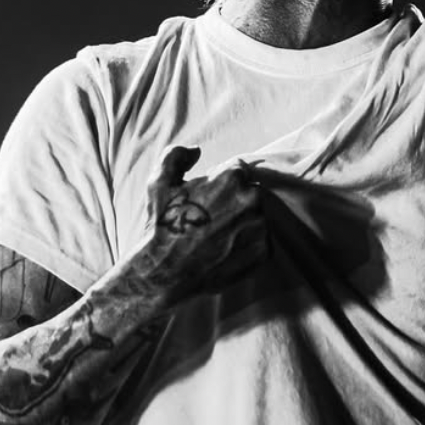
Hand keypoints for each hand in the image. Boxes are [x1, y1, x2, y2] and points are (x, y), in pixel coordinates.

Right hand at [139, 146, 268, 307]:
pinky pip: (262, 242)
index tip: (210, 202)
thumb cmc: (162, 226)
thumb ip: (176, 155)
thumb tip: (197, 150)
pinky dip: (248, 246)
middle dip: (236, 204)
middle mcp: (252, 197)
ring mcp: (261, 225)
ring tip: (219, 238)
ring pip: (258, 218)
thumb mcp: (160, 182)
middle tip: (213, 222)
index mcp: (232, 175)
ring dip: (244, 224)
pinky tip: (226, 252)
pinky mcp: (265, 251)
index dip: (223, 187)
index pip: (239, 172)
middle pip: (251, 194)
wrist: (164, 273)